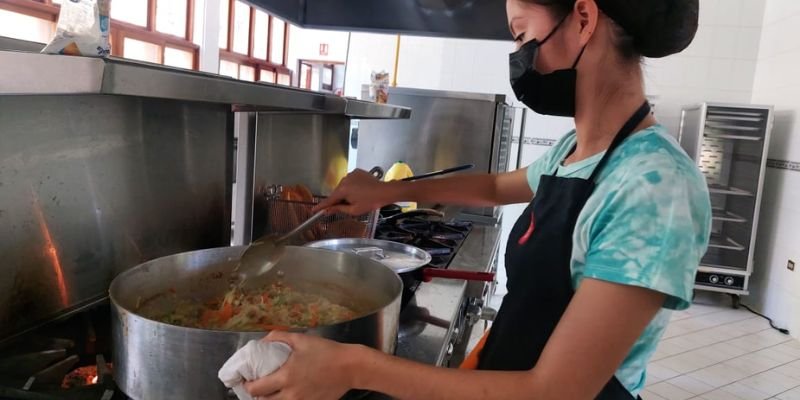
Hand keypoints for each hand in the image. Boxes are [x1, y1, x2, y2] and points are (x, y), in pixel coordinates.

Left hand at [244, 331, 359, 399]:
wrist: (350, 367)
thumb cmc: (326, 351)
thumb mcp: (301, 339)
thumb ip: (278, 337)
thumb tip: (262, 342)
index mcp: (285, 376)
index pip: (256, 389)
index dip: (247, 385)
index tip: (246, 379)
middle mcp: (290, 394)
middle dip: (256, 395)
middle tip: (257, 385)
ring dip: (270, 399)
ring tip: (270, 391)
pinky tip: (286, 394)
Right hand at [313, 169, 396, 214]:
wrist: (384, 191)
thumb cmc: (370, 202)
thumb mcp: (354, 210)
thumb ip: (339, 209)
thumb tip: (327, 210)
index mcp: (342, 190)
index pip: (329, 200)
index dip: (320, 206)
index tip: (313, 210)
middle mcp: (344, 180)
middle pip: (336, 193)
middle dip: (339, 200)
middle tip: (348, 206)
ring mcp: (350, 174)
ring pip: (343, 186)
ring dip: (346, 192)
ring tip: (358, 198)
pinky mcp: (357, 171)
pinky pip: (350, 181)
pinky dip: (352, 186)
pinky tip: (360, 191)